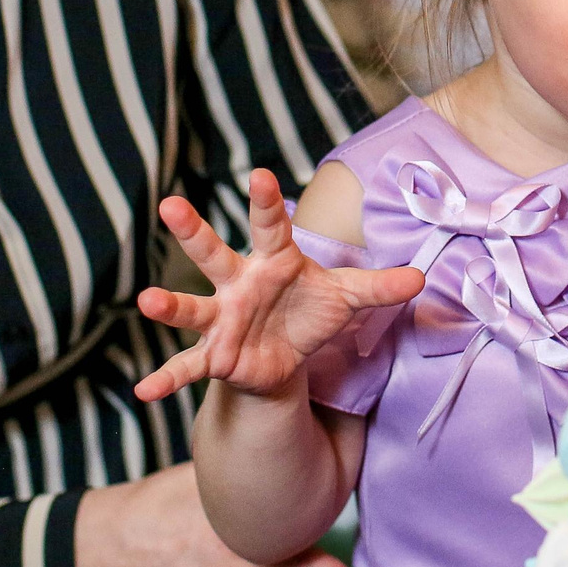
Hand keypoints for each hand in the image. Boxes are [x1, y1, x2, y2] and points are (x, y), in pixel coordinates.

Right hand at [133, 169, 423, 403]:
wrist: (285, 358)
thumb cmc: (309, 313)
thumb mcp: (347, 299)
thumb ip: (379, 287)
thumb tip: (422, 279)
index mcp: (274, 260)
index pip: (271, 225)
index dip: (266, 201)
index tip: (261, 175)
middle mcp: (240, 284)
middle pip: (213, 253)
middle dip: (193, 231)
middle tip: (171, 205)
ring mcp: (222, 319)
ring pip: (192, 307)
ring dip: (169, 305)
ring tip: (146, 300)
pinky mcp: (216, 356)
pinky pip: (188, 367)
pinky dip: (166, 378)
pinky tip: (144, 391)